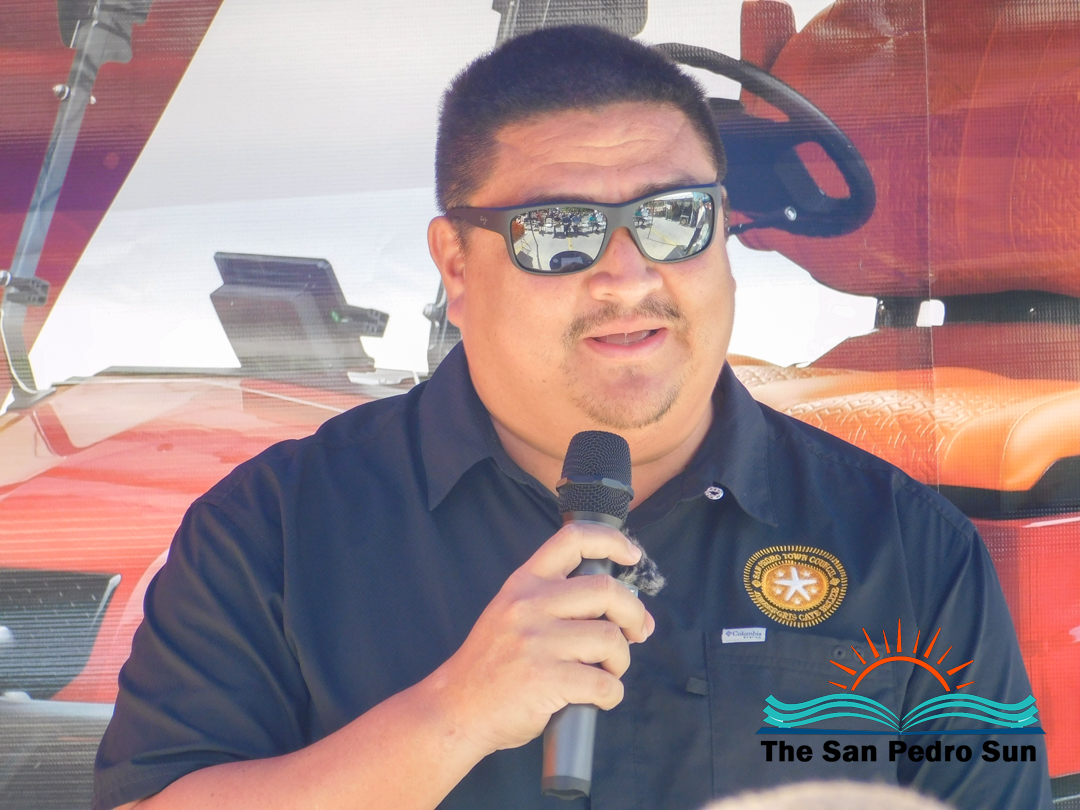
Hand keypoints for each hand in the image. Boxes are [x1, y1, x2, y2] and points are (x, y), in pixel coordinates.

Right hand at [423, 523, 654, 755]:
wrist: (456, 708)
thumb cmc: (492, 665)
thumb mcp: (510, 613)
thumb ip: (553, 600)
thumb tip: (617, 605)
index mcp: (524, 582)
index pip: (572, 539)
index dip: (611, 541)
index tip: (631, 555)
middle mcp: (530, 604)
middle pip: (607, 589)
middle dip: (634, 614)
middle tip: (637, 632)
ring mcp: (536, 641)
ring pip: (610, 638)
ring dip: (621, 660)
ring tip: (608, 671)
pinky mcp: (545, 679)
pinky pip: (603, 682)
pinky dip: (612, 694)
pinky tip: (600, 697)